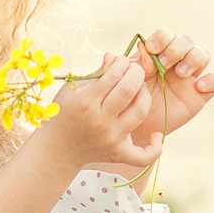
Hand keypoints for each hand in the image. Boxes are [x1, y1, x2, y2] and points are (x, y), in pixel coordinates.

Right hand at [44, 52, 163, 171]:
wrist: (58, 148)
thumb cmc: (66, 112)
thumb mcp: (74, 89)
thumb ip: (97, 73)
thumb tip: (115, 56)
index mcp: (86, 102)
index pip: (113, 74)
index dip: (122, 62)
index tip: (122, 61)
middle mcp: (100, 121)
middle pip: (129, 90)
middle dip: (137, 73)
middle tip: (135, 71)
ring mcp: (111, 139)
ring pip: (140, 111)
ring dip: (145, 95)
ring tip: (140, 90)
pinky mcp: (118, 154)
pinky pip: (144, 156)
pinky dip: (155, 147)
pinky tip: (155, 135)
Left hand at [132, 28, 213, 133]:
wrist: (138, 125)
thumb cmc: (133, 98)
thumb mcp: (132, 80)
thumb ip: (138, 63)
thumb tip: (143, 45)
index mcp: (159, 53)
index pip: (167, 35)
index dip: (162, 37)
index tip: (151, 49)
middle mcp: (177, 60)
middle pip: (186, 41)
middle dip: (176, 49)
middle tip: (164, 64)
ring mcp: (191, 76)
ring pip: (203, 54)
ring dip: (193, 59)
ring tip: (180, 73)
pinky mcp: (201, 94)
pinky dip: (210, 80)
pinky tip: (198, 87)